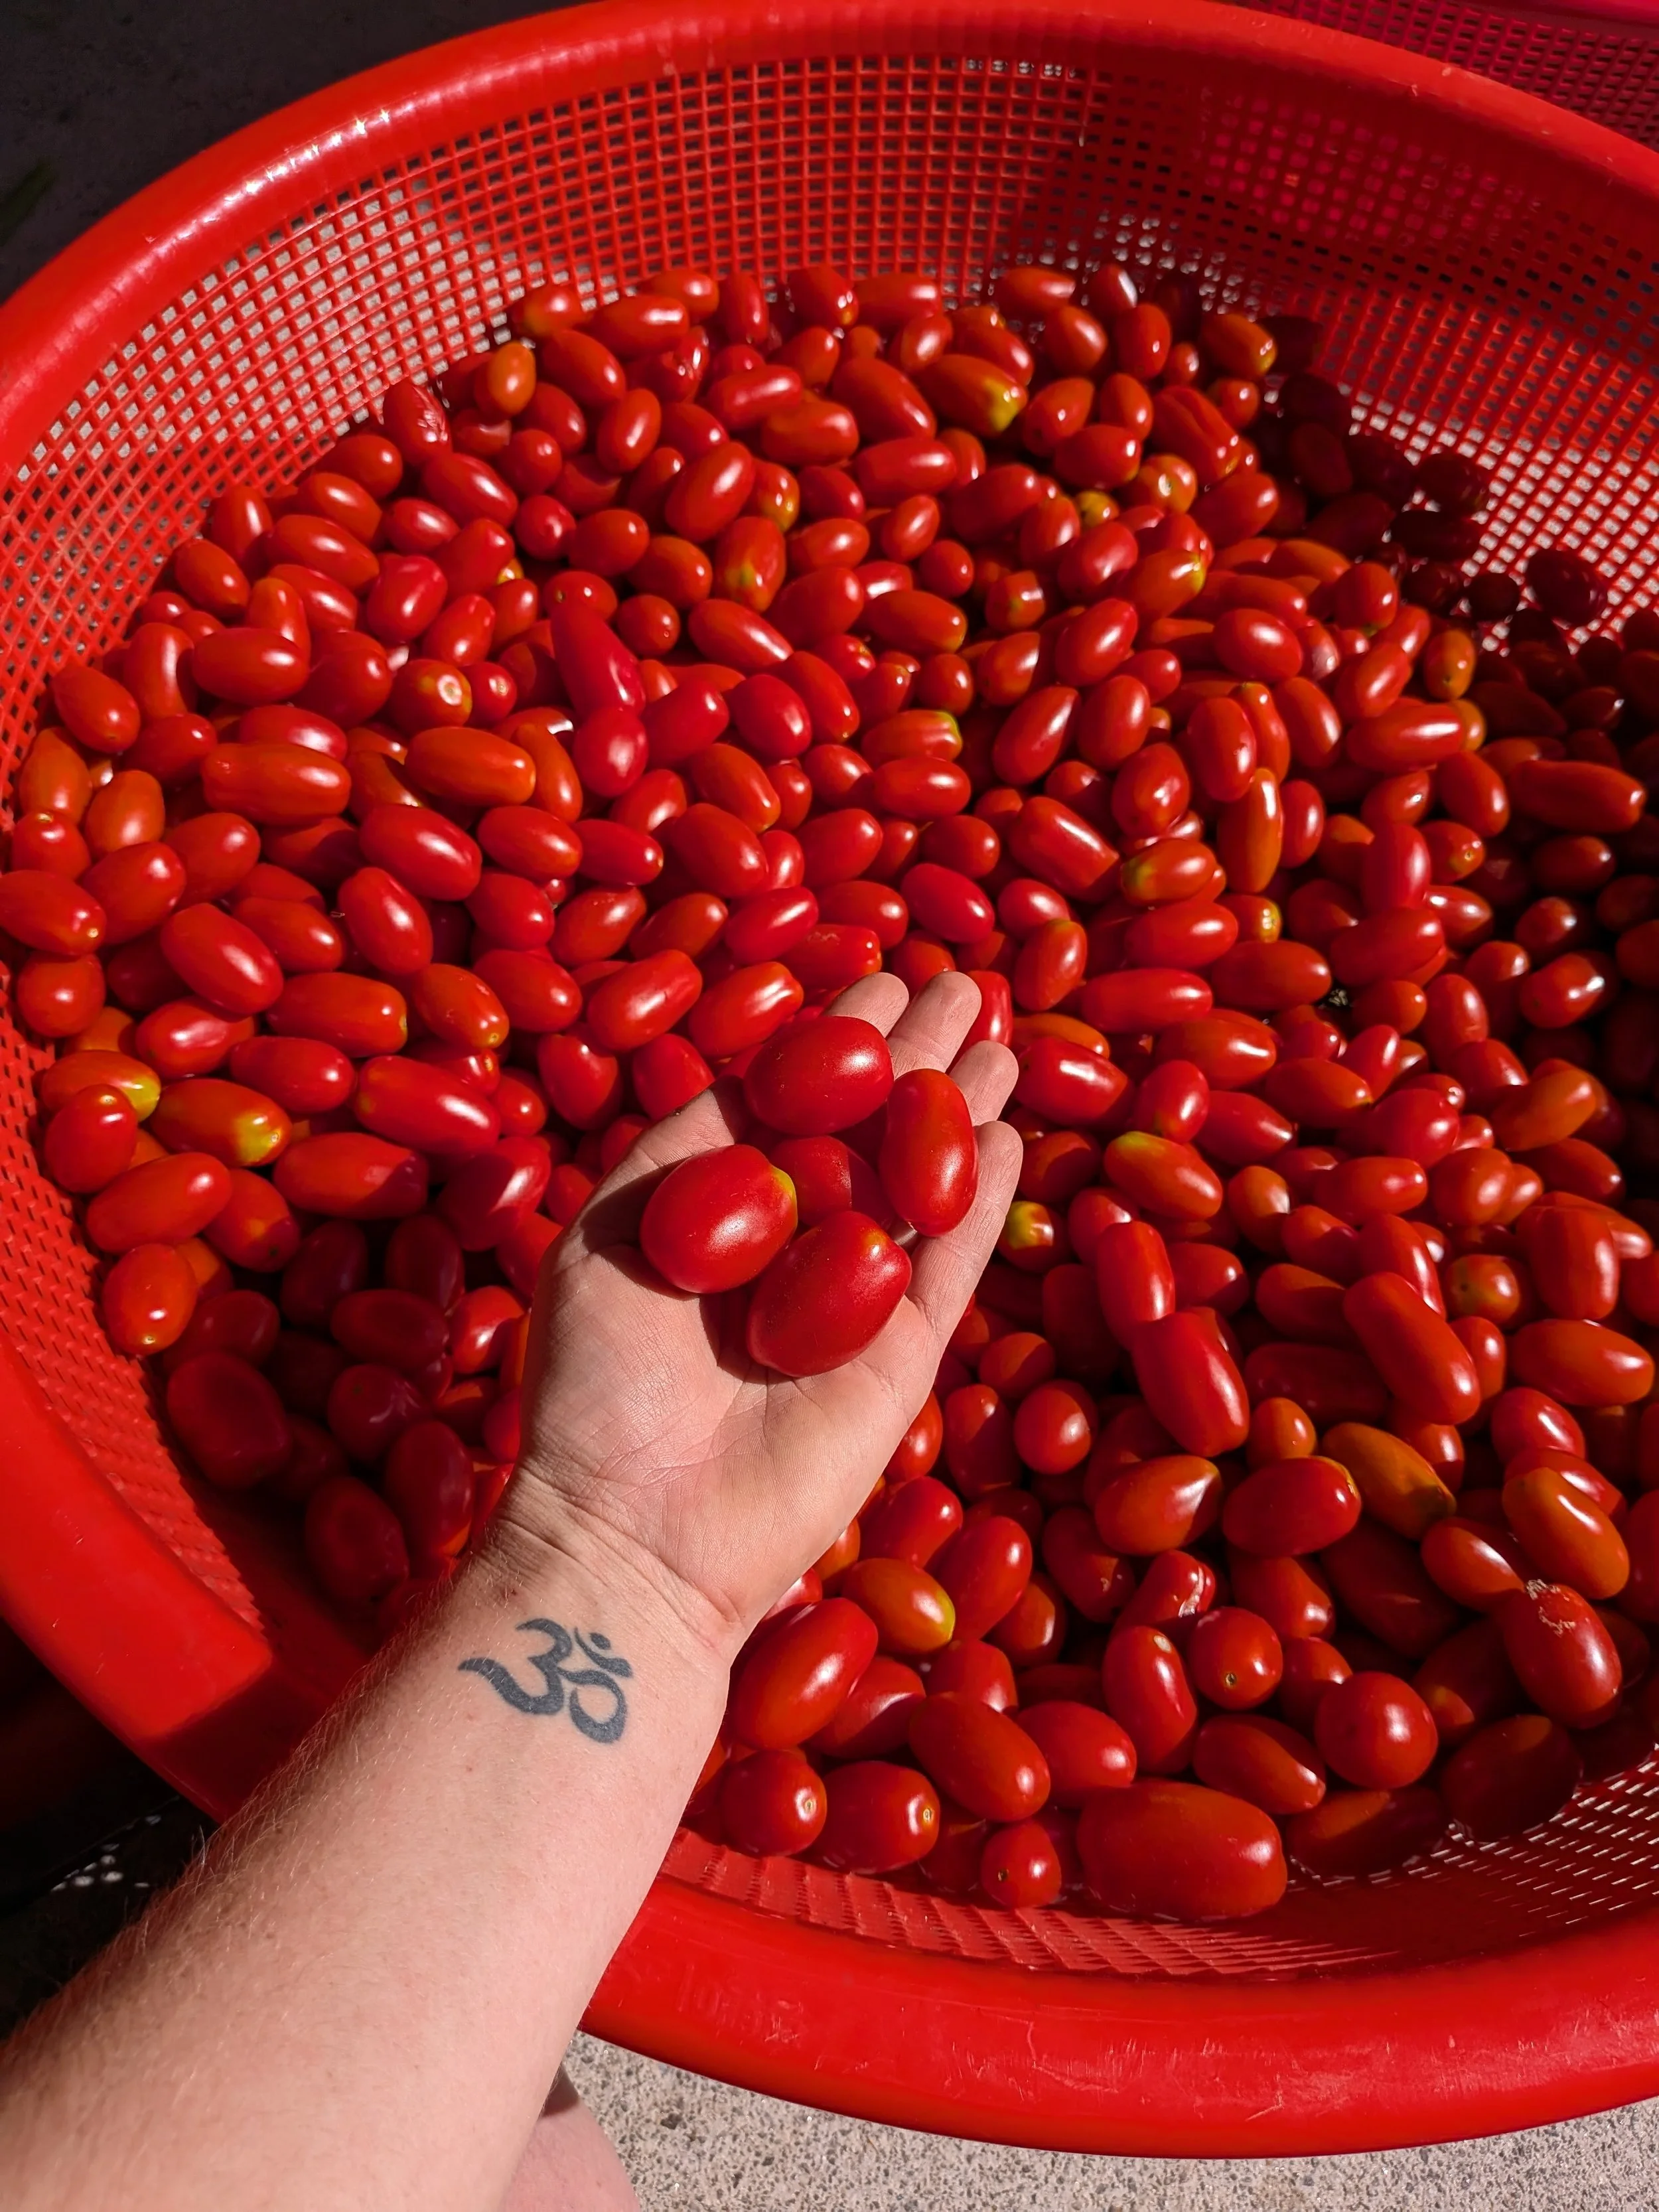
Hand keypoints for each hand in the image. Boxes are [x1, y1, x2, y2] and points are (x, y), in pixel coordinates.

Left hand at [493, 972, 1019, 1661]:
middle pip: (867, 1130)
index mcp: (715, 1216)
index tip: (878, 975)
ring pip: (920, 1185)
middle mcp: (789, 1251)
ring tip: (999, 1033)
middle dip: (914, 1055)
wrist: (634, 1532)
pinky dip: (980, 1198)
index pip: (788, 1105)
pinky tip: (1006, 1129)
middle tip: (963, 981)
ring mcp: (851, 1305)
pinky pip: (949, 1265)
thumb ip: (679, 1154)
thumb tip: (750, 1080)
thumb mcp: (606, 1236)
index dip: (835, 1039)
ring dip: (960, 1109)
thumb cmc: (594, 1385)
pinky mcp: (901, 1361)